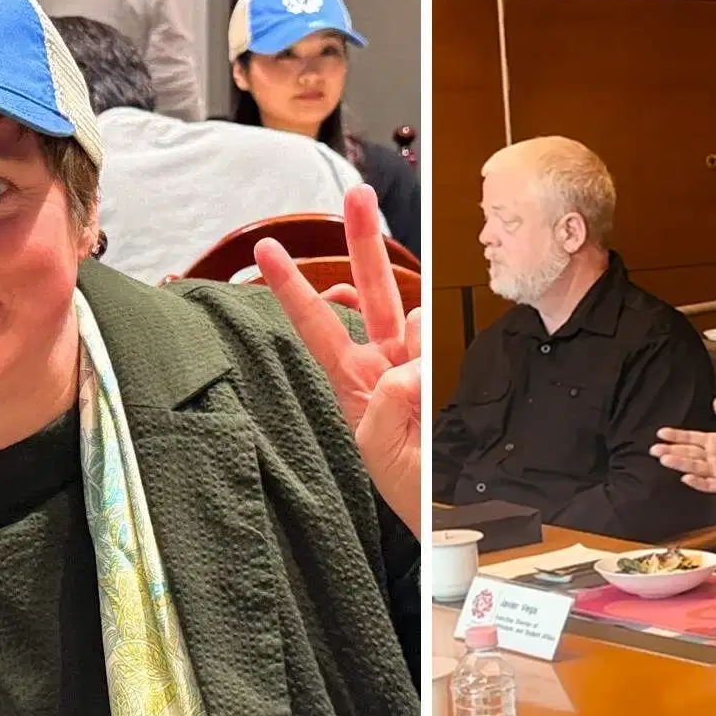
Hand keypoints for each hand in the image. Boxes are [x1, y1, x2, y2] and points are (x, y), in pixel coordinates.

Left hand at [250, 183, 422, 521]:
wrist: (449, 521)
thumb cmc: (408, 493)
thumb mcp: (380, 451)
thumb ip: (390, 400)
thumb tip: (414, 359)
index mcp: (351, 386)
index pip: (317, 325)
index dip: (293, 287)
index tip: (266, 249)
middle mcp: (381, 369)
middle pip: (367, 291)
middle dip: (363, 240)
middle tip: (357, 194)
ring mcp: (417, 368)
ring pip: (414, 316)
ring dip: (418, 332)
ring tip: (420, 389)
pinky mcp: (448, 374)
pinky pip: (442, 345)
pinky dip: (439, 357)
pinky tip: (436, 387)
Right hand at [650, 397, 715, 499]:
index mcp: (713, 442)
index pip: (691, 438)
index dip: (676, 436)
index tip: (662, 433)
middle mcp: (710, 457)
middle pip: (687, 453)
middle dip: (670, 450)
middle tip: (655, 449)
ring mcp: (715, 471)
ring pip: (693, 467)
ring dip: (679, 464)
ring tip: (665, 459)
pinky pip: (707, 484)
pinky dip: (697, 482)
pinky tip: (686, 478)